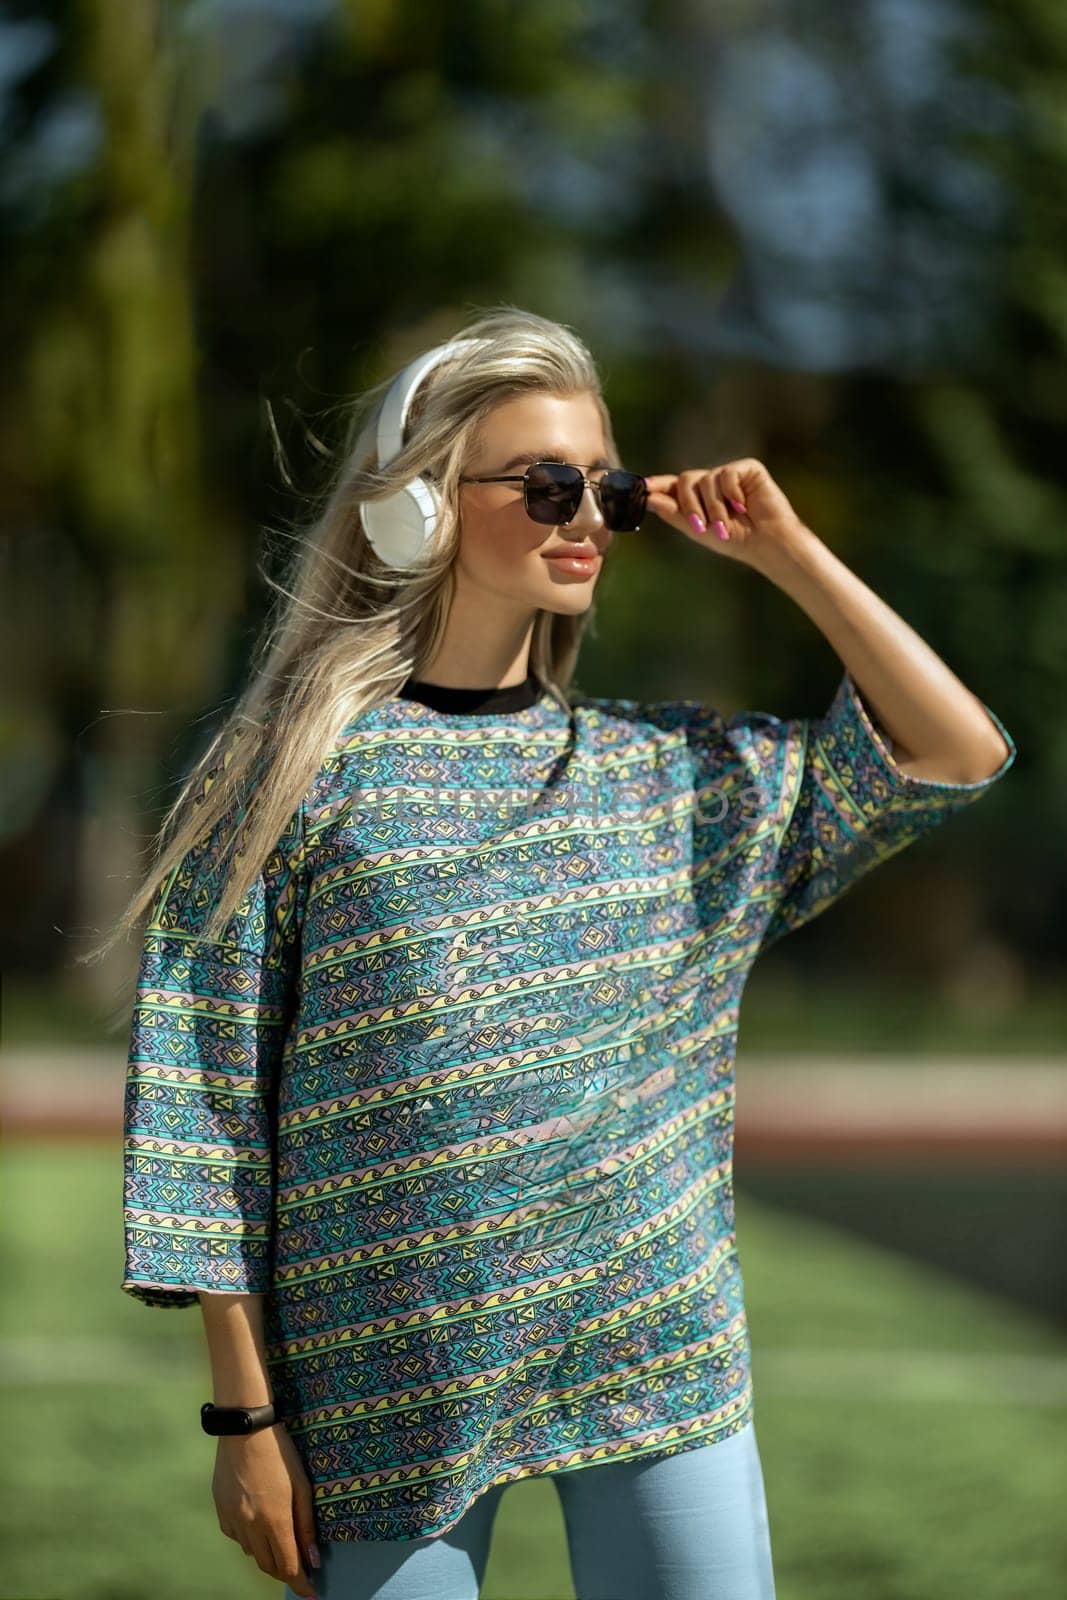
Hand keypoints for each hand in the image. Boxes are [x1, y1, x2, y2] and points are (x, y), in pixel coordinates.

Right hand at [212, 1424, 320, 1597]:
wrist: (244, 1430)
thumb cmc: (280, 1453)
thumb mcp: (302, 1486)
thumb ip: (306, 1526)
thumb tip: (313, 1560)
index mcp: (274, 1519)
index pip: (288, 1566)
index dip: (302, 1583)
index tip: (312, 1594)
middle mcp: (250, 1526)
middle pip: (268, 1566)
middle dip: (286, 1572)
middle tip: (300, 1569)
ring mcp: (232, 1520)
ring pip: (252, 1552)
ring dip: (268, 1554)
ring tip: (281, 1542)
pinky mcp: (221, 1512)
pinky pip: (237, 1537)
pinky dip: (250, 1539)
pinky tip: (259, 1524)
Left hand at [644, 457, 807, 565]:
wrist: (767, 543)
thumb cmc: (734, 540)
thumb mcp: (697, 529)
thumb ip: (673, 513)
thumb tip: (649, 498)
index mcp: (698, 496)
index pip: (673, 484)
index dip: (657, 484)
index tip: (641, 486)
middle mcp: (711, 482)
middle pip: (686, 479)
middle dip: (690, 505)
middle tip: (702, 526)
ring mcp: (729, 473)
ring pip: (706, 479)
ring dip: (714, 507)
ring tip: (728, 524)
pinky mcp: (747, 468)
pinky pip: (727, 474)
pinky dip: (732, 494)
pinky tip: (744, 507)